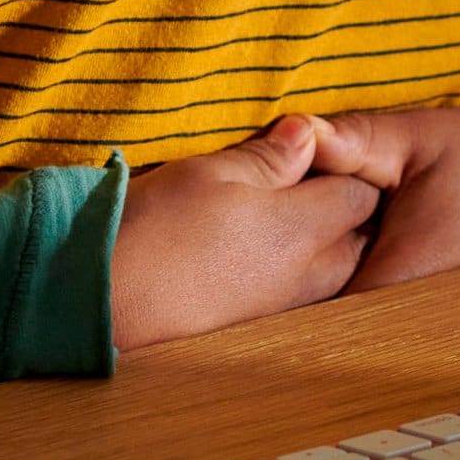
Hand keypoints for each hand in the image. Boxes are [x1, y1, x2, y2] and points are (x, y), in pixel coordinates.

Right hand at [109, 116, 381, 348]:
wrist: (100, 302)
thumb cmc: (153, 227)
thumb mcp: (211, 172)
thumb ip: (270, 157)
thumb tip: (310, 134)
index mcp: (302, 228)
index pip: (360, 193)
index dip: (345, 166)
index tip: (314, 152)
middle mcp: (304, 273)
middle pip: (356, 236)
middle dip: (343, 208)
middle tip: (303, 181)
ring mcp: (281, 306)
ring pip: (331, 270)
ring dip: (322, 242)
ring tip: (277, 214)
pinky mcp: (253, 325)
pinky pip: (300, 295)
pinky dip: (295, 271)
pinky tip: (255, 252)